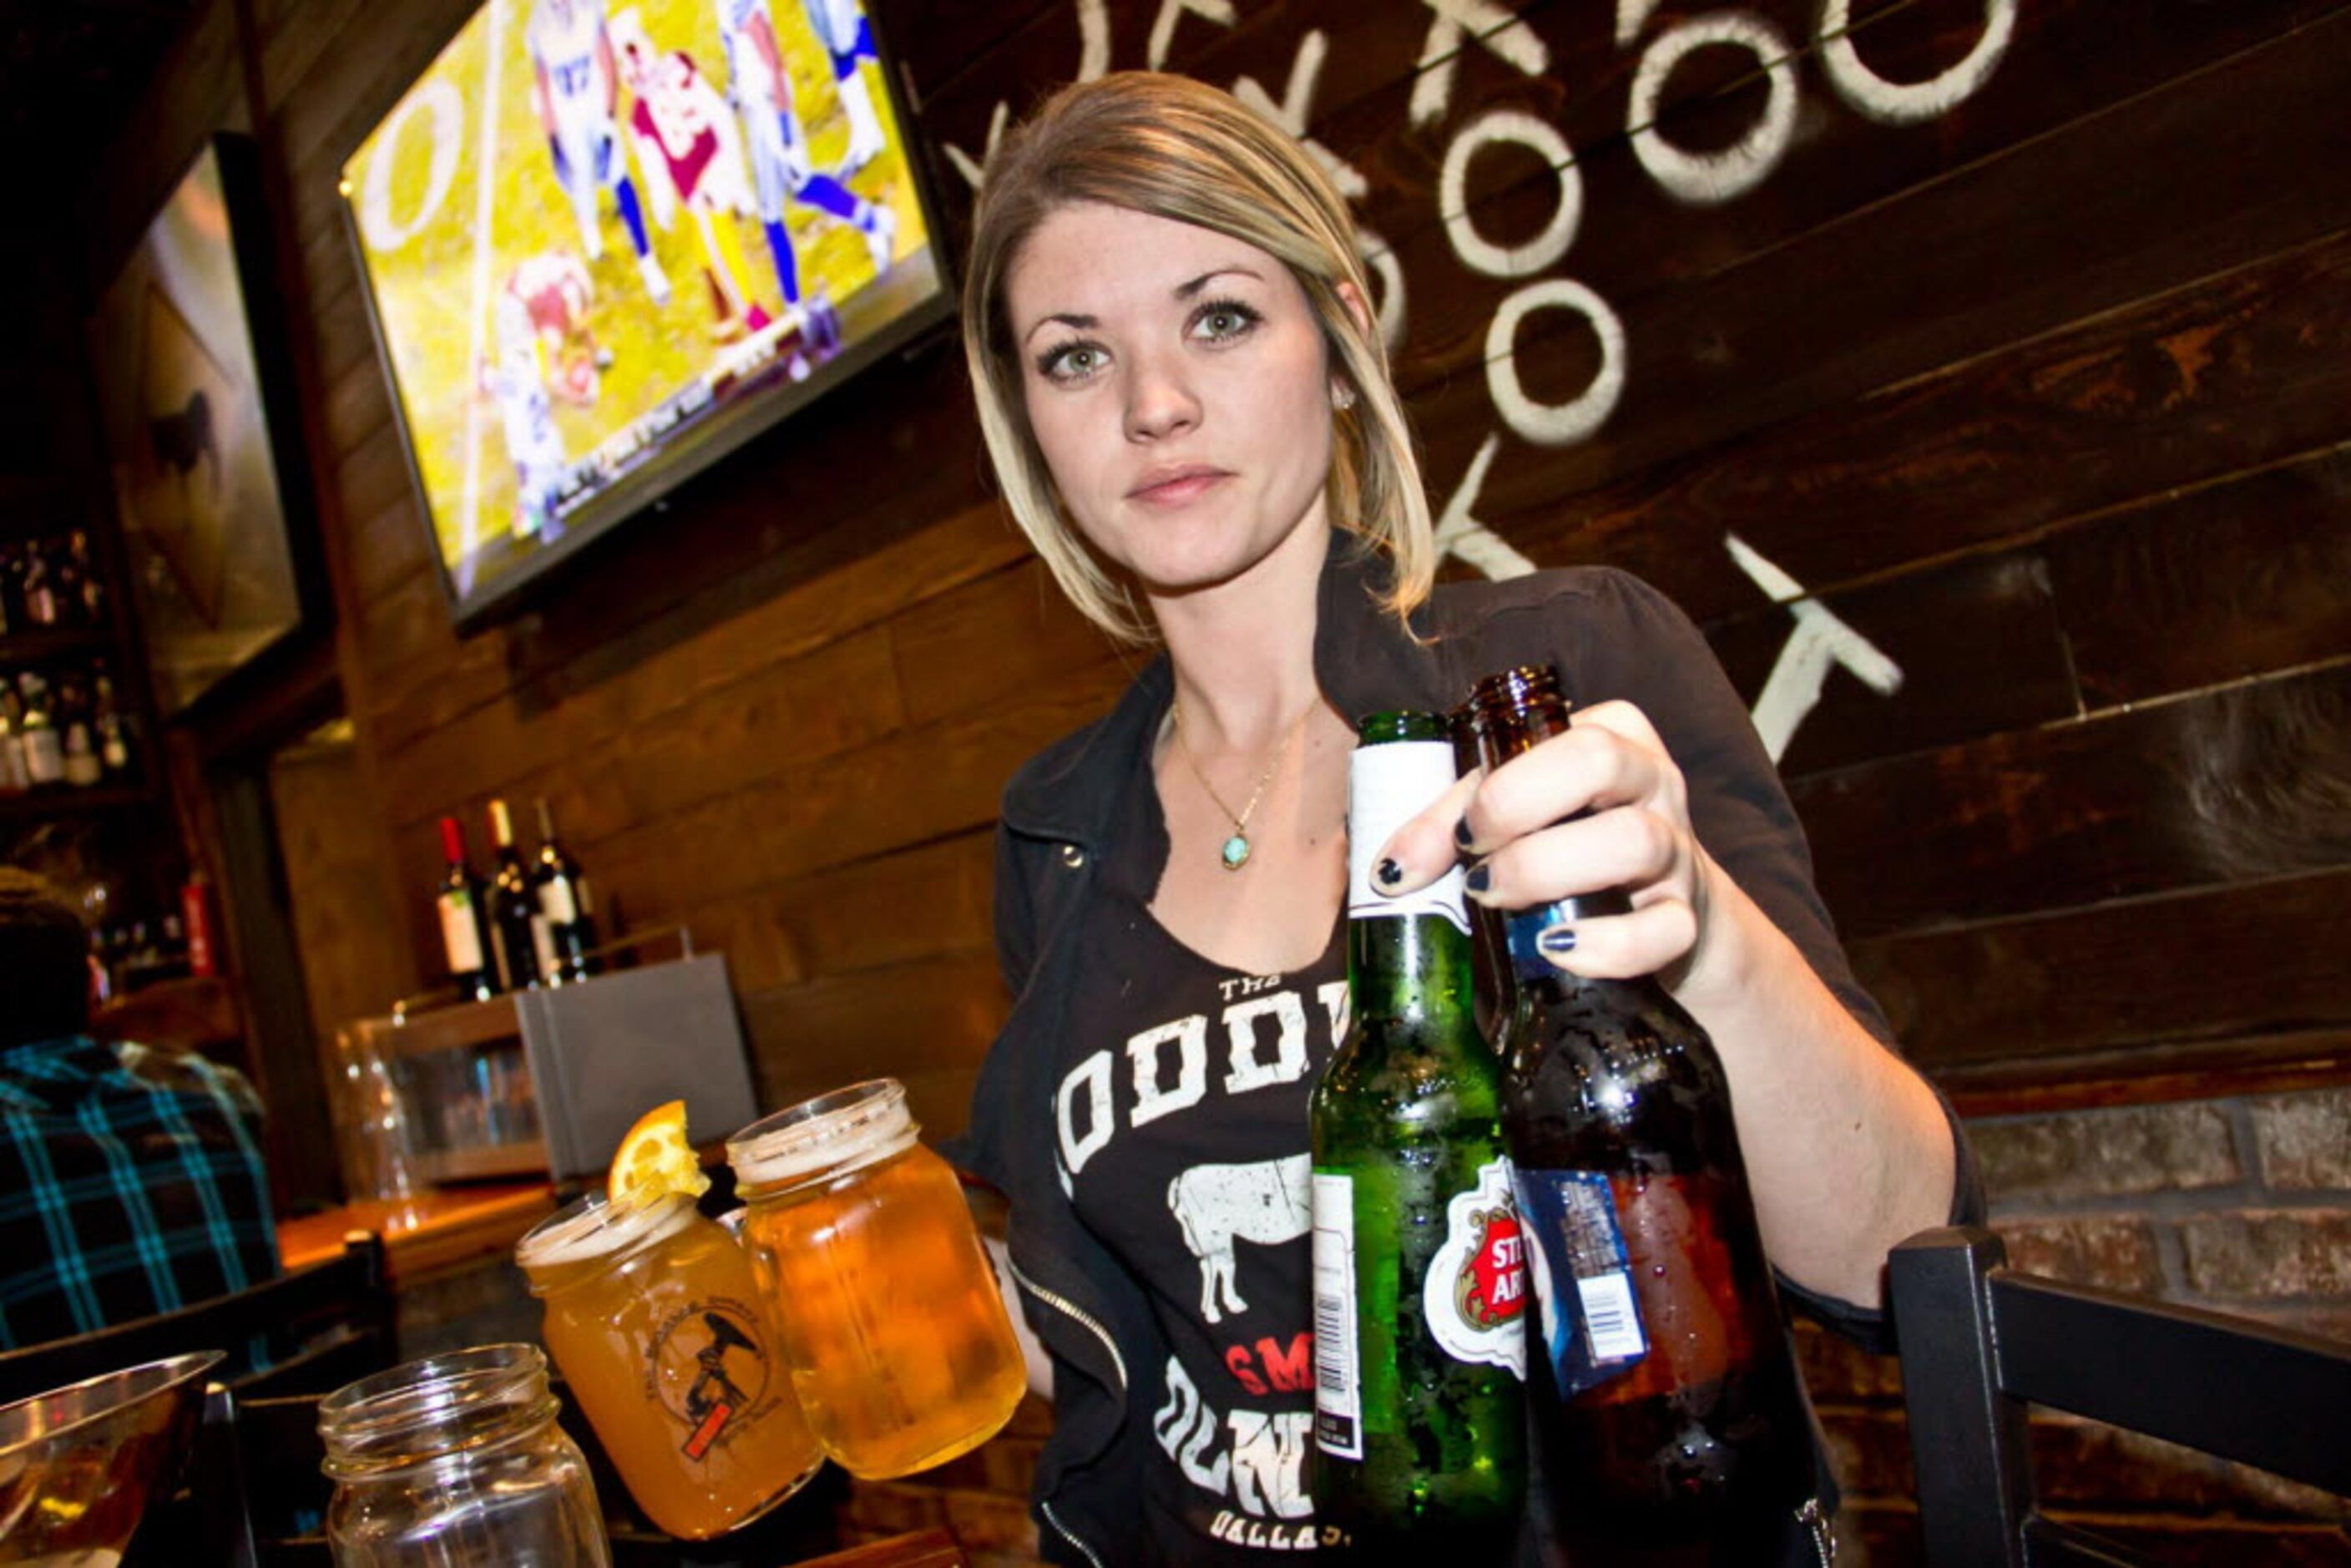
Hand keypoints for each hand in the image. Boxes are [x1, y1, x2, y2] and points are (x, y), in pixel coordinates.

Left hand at [1376, 701, 1718, 985]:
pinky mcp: (1687, 921)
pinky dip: (1608, 946)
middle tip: (1475, 859)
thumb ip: (1453, 827)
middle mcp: (1651, 780)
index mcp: (1608, 736)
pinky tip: (1556, 951)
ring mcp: (1677, 850)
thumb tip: (1389, 872)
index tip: (1456, 836)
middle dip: (1518, 807)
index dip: (1491, 787)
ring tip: (1497, 901)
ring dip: (1546, 871)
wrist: (1665, 920)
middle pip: (1598, 761)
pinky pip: (1664, 929)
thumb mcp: (1517, 822)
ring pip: (1632, 841)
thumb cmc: (1572, 850)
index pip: (1547, 737)